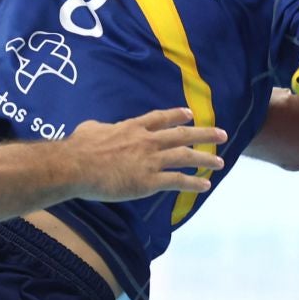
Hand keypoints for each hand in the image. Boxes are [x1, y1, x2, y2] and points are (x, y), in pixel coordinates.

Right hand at [64, 107, 227, 199]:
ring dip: (205, 159)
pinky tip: (205, 185)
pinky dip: (193, 183)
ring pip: (185, 157)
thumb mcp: (91, 128)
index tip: (190, 114)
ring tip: (220, 162)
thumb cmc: (79, 147)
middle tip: (221, 134)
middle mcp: (147, 141)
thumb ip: (101, 128)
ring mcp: (150, 160)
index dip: (177, 116)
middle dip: (204, 134)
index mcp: (132, 128)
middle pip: (181, 135)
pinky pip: (177, 181)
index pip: (160, 119)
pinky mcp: (149, 181)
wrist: (77, 166)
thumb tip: (98, 128)